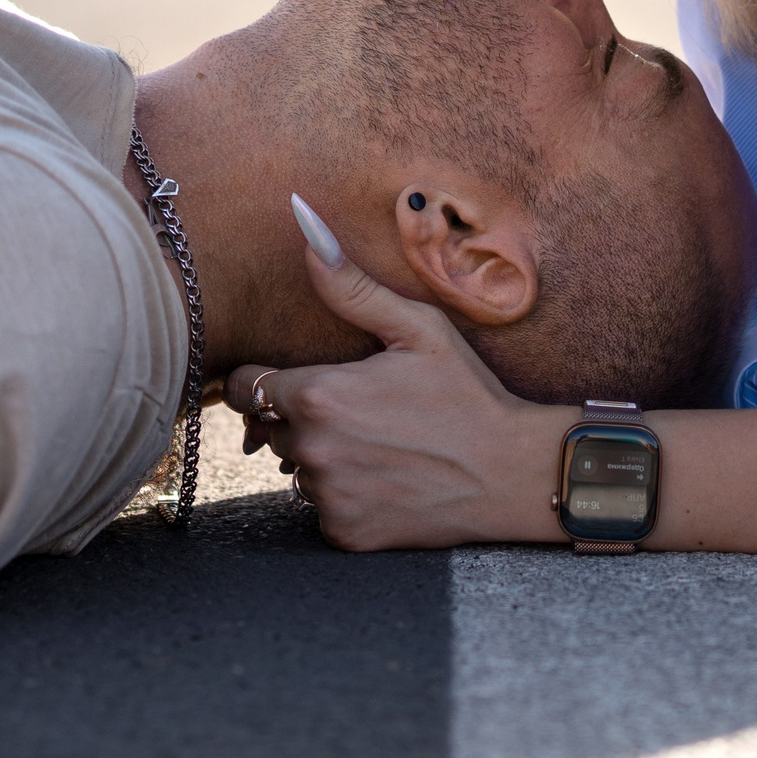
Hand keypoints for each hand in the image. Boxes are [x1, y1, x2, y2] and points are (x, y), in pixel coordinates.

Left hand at [225, 237, 568, 549]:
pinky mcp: (343, 533)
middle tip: (360, 409)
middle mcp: (311, 450)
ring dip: (320, 455)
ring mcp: (326, 496)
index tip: (306, 379)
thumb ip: (351, 286)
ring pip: (293, 468)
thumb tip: (304, 224)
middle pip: (268, 428)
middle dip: (299, 416)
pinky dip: (343, 494)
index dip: (269, 379)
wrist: (511, 473)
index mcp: (318, 395)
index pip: (245, 386)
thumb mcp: (417, 329)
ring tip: (378, 442)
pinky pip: (319, 507)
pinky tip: (386, 477)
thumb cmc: (467, 393)